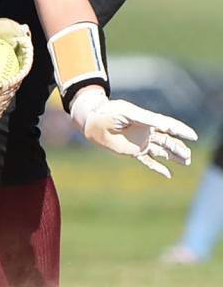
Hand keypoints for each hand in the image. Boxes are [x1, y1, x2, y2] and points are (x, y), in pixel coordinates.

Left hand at [70, 89, 197, 178]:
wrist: (93, 120)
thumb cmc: (109, 112)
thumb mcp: (127, 113)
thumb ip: (145, 119)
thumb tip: (164, 125)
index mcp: (147, 120)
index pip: (168, 126)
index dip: (181, 130)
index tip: (193, 136)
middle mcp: (147, 131)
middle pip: (168, 140)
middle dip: (179, 148)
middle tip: (187, 157)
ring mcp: (141, 142)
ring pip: (162, 151)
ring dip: (173, 156)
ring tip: (186, 162)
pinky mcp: (133, 151)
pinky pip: (148, 161)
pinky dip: (158, 167)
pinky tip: (168, 174)